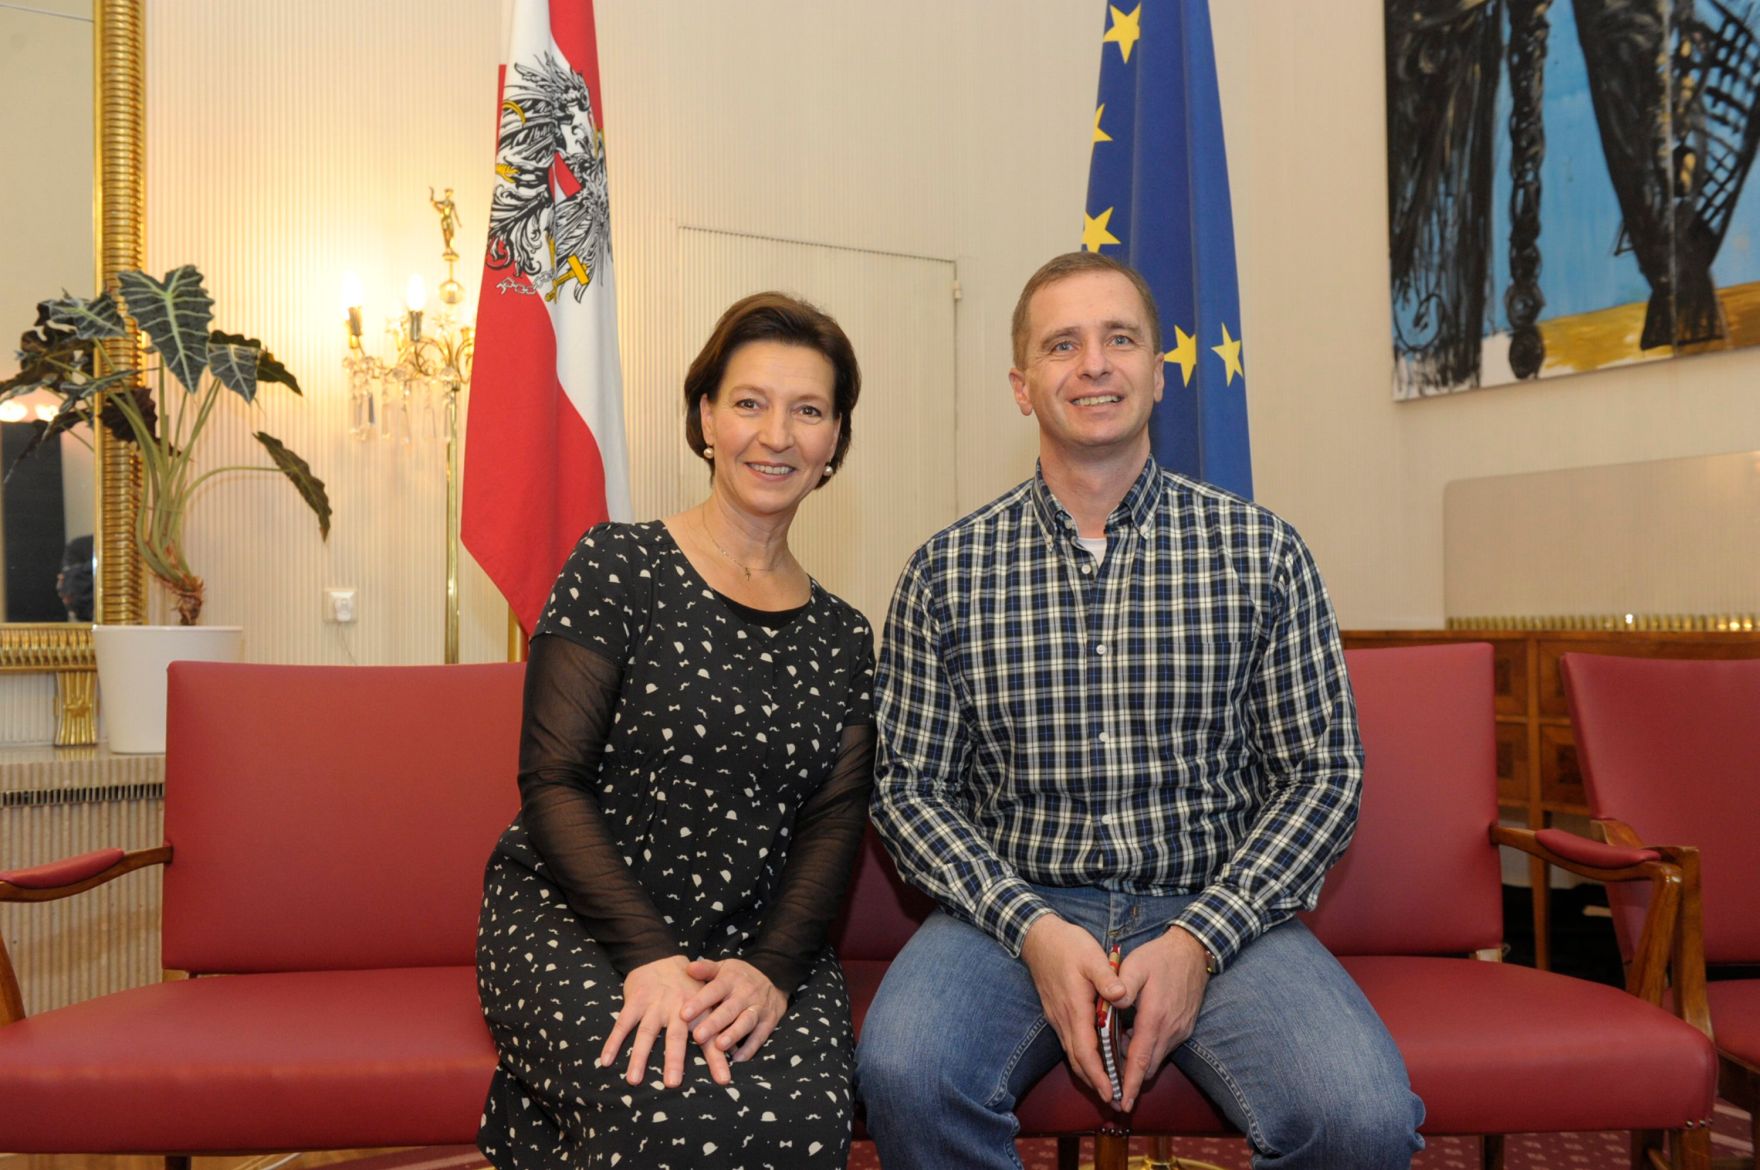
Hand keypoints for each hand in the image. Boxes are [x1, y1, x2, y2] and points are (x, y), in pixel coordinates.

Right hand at [599, 955, 729, 1087]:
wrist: (659, 956)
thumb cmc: (687, 986)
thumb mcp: (706, 1000)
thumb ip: (717, 1024)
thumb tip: (736, 1049)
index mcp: (697, 1011)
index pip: (709, 1038)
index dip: (717, 1059)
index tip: (723, 1080)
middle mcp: (676, 1009)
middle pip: (675, 1037)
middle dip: (674, 1060)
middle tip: (673, 1083)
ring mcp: (653, 1005)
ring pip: (646, 1033)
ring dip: (639, 1057)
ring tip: (634, 1081)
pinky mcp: (634, 1001)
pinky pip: (622, 1024)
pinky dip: (613, 1042)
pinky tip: (606, 1061)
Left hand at [681, 957, 788, 1069]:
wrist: (775, 977)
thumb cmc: (739, 977)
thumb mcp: (723, 968)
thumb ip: (706, 969)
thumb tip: (688, 968)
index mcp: (730, 980)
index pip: (713, 990)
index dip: (699, 1002)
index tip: (683, 1014)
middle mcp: (745, 994)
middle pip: (729, 1009)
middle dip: (714, 1023)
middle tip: (698, 1036)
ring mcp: (759, 1008)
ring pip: (746, 1022)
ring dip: (733, 1034)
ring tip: (719, 1046)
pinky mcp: (769, 1021)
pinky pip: (760, 1035)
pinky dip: (750, 1048)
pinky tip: (738, 1058)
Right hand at [1020, 915, 1125, 1097]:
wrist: (1038, 937)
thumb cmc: (1067, 945)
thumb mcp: (1091, 956)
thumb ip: (1107, 977)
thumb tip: (1121, 995)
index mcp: (1075, 1008)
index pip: (1085, 1051)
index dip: (1098, 1074)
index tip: (1110, 1092)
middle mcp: (1063, 1018)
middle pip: (1077, 1060)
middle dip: (1094, 1082)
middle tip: (1113, 1099)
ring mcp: (1057, 1017)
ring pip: (1072, 1053)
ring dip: (1088, 1072)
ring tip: (1106, 1087)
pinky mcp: (1056, 1013)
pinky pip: (1069, 1042)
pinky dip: (1082, 1057)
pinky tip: (1095, 1059)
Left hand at [1112, 926, 1210, 1109]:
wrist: (1193, 952)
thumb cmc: (1160, 957)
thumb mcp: (1136, 965)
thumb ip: (1122, 986)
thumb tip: (1112, 1005)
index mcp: (1155, 1017)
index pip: (1141, 1059)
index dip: (1130, 1082)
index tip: (1123, 1102)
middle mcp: (1171, 1030)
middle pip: (1150, 1066)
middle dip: (1132, 1081)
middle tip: (1112, 1090)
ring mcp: (1180, 1030)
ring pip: (1157, 1058)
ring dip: (1140, 1064)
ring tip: (1117, 1062)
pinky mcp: (1184, 1028)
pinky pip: (1164, 1048)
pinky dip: (1149, 1051)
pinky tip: (1134, 1040)